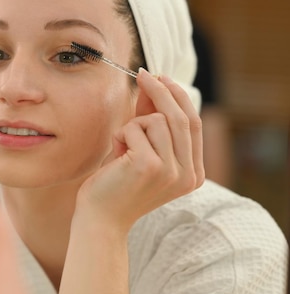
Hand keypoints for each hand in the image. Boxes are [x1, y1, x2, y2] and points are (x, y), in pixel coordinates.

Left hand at [74, 69, 204, 234]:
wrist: (100, 219)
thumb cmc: (116, 185)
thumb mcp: (140, 150)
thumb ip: (150, 121)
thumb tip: (154, 84)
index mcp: (193, 174)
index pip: (194, 124)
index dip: (178, 96)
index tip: (161, 78)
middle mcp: (188, 175)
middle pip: (181, 116)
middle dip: (161, 90)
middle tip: (142, 74)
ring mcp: (171, 171)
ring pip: (156, 119)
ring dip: (132, 125)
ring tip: (121, 147)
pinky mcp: (149, 165)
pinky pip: (134, 127)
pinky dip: (120, 135)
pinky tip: (115, 156)